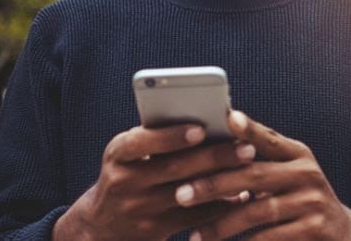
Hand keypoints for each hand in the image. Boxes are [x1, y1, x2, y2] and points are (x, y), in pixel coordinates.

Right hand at [53, 124, 256, 240]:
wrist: (102, 224)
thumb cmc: (128, 173)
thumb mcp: (129, 154)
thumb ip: (157, 137)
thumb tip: (207, 119)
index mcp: (117, 154)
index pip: (141, 142)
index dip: (170, 136)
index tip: (201, 128)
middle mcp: (124, 182)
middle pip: (173, 168)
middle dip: (213, 157)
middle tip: (245, 147)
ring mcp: (138, 209)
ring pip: (187, 195)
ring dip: (222, 182)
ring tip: (248, 169)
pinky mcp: (153, 231)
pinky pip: (192, 218)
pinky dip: (219, 206)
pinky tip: (240, 195)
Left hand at [175, 111, 350, 240]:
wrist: (343, 234)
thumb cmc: (300, 199)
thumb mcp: (288, 173)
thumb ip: (260, 158)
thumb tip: (216, 136)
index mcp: (297, 153)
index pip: (268, 137)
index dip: (248, 128)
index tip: (226, 118)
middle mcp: (306, 173)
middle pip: (254, 175)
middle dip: (213, 185)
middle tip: (181, 194)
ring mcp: (312, 202)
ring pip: (257, 212)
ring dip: (222, 224)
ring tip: (195, 236)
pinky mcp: (314, 229)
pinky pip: (270, 238)